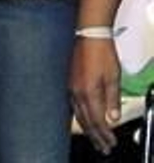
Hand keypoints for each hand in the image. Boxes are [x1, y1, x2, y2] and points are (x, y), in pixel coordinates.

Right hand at [71, 37, 122, 154]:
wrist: (87, 35)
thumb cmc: (100, 52)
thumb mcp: (114, 77)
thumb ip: (112, 99)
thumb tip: (113, 117)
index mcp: (88, 92)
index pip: (97, 120)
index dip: (104, 134)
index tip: (111, 143)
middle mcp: (76, 92)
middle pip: (85, 121)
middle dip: (95, 136)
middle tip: (102, 147)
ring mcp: (69, 87)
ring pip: (77, 114)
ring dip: (87, 128)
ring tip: (94, 138)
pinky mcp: (67, 82)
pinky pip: (71, 105)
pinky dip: (77, 116)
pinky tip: (80, 119)